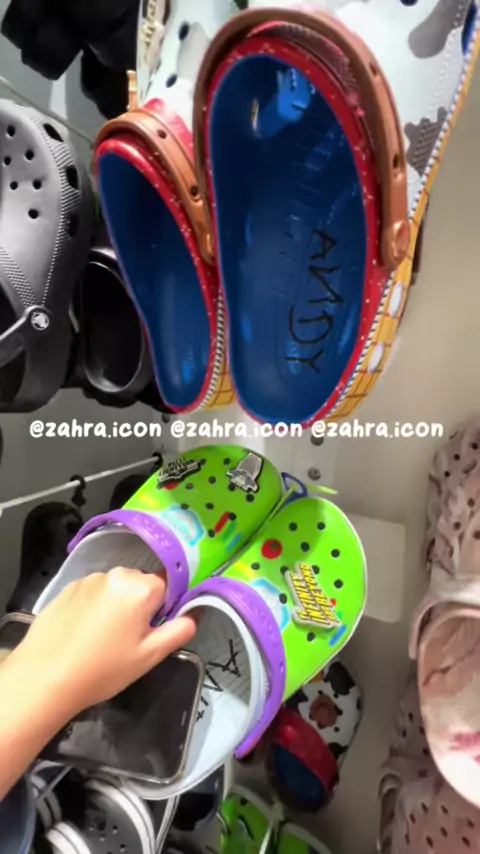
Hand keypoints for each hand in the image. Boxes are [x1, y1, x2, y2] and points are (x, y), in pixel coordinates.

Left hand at [10, 568, 196, 717]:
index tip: (155, 628)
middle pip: (140, 584)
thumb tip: (194, 616)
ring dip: (116, 605)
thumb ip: (178, 631)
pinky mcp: (67, 589)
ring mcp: (88, 580)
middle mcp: (115, 575)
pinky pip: (93, 593)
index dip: (165, 606)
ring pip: (115, 588)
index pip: (168, 584)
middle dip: (140, 605)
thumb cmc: (103, 669)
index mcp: (140, 588)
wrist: (44, 677)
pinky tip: (84, 633)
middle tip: (129, 639)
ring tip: (103, 638)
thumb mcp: (149, 656)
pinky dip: (95, 607)